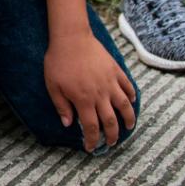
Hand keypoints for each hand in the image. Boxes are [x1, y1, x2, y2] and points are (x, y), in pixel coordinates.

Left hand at [45, 32, 135, 151]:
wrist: (71, 38)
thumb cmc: (58, 61)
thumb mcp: (53, 85)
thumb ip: (61, 106)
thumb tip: (68, 124)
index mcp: (83, 100)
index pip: (91, 127)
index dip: (92, 140)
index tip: (91, 148)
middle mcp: (100, 94)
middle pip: (110, 121)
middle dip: (112, 136)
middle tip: (110, 143)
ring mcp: (110, 82)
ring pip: (125, 106)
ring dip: (128, 119)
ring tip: (128, 127)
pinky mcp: (115, 70)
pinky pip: (128, 86)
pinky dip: (131, 95)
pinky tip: (131, 101)